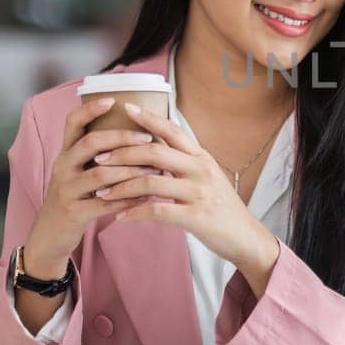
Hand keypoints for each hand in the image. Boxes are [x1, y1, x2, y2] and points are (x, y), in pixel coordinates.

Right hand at [21, 97, 158, 277]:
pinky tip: (146, 197)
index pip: (72, 123)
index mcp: (65, 154)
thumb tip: (134, 132)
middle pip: (90, 143)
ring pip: (100, 174)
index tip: (113, 100)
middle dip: (121, 138)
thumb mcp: (77, 172)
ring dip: (130, 171)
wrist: (49, 235)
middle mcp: (62, 167)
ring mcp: (66, 190)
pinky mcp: (73, 213)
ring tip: (154, 170)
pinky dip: (128, 199)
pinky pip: (104, 203)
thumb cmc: (74, 198)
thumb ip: (96, 155)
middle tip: (147, 139)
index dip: (90, 109)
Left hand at [94, 102, 281, 293]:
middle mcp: (201, 170)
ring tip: (102, 192)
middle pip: (155, 152)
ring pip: (151, 181)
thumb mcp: (207, 177)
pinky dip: (134, 212)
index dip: (149, 118)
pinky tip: (120, 216)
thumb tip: (156, 151)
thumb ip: (185, 163)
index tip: (127, 108)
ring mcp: (199, 193)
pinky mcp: (195, 216)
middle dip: (123, 153)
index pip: (172, 130)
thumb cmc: (221, 206)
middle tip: (100, 158)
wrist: (244, 236)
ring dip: (121, 187)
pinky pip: (157, 211)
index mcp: (202, 157)